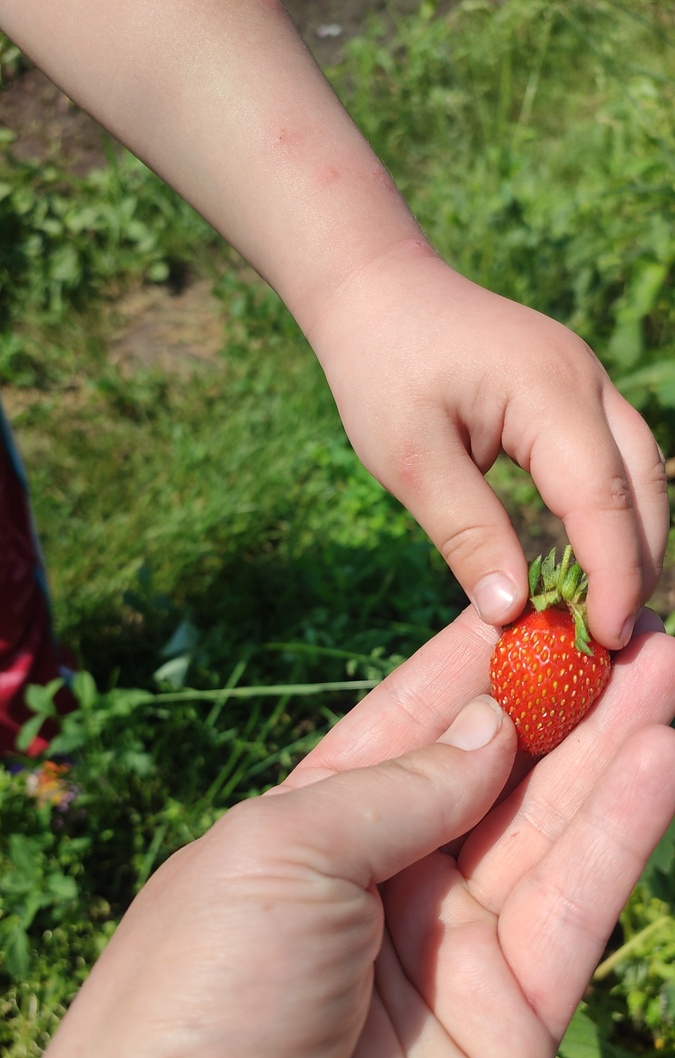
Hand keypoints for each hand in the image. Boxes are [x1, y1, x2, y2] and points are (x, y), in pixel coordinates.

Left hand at [3, 608, 674, 1057]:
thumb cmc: (199, 1001)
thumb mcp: (278, 851)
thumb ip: (396, 785)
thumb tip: (488, 723)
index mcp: (312, 830)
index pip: (410, 723)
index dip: (476, 662)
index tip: (538, 599)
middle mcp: (388, 885)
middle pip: (495, 772)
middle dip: (563, 696)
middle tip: (629, 620)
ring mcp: (454, 955)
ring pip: (551, 828)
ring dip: (615, 745)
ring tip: (667, 662)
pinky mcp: (514, 1027)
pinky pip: (577, 909)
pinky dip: (625, 830)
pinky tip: (663, 752)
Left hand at [308, 242, 668, 649]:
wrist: (376, 288)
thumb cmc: (381, 368)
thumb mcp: (408, 460)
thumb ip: (466, 533)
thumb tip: (511, 611)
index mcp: (547, 392)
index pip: (603, 498)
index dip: (614, 573)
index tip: (607, 636)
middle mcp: (586, 380)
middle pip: (644, 484)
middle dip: (638, 563)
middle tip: (614, 637)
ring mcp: (587, 379)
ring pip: (641, 469)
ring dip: (634, 538)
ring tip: (607, 607)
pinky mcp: (574, 389)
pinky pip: (615, 455)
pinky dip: (614, 509)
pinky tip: (591, 554)